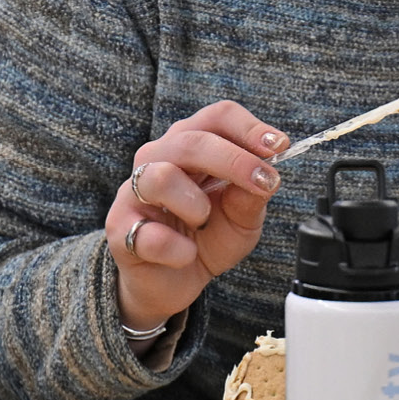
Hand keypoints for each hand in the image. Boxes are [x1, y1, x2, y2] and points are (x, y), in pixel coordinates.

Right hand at [106, 101, 286, 332]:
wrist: (173, 281)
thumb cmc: (207, 238)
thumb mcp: (242, 218)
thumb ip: (252, 197)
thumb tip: (267, 175)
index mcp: (191, 147)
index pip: (216, 118)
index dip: (249, 127)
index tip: (279, 146)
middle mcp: (158, 160)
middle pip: (190, 140)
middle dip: (234, 160)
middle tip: (264, 182)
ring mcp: (134, 193)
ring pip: (159, 177)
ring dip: (195, 203)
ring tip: (204, 221)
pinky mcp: (120, 229)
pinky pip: (148, 234)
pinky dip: (177, 248)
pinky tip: (187, 254)